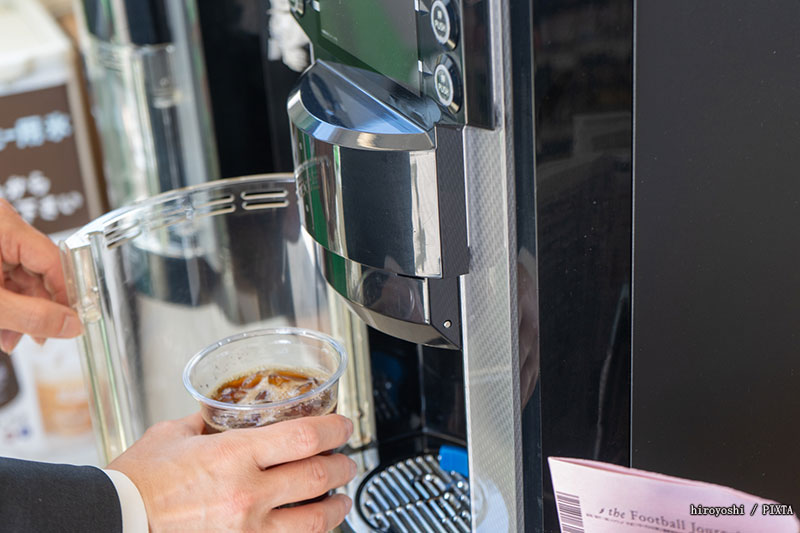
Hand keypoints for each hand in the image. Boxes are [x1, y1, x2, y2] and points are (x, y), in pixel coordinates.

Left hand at [0, 200, 81, 351]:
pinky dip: (5, 303)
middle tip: (40, 337)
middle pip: (38, 271)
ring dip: (19, 312)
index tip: (73, 321)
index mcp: (3, 225)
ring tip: (11, 338)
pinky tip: (2, 327)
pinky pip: (3, 277)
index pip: (53, 260)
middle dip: (37, 309)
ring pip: (20, 278)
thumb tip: (73, 326)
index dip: (65, 295)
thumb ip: (34, 317)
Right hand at [108, 413, 357, 531]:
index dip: (334, 429)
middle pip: (318, 476)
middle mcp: (246, 493)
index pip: (304, 437)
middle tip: (346, 461)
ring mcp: (246, 529)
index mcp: (233, 455)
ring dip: (335, 507)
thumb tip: (222, 411)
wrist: (117, 522)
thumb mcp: (173, 435)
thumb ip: (206, 421)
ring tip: (341, 499)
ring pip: (313, 520)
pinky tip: (311, 527)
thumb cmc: (138, 481)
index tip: (343, 425)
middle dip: (342, 466)